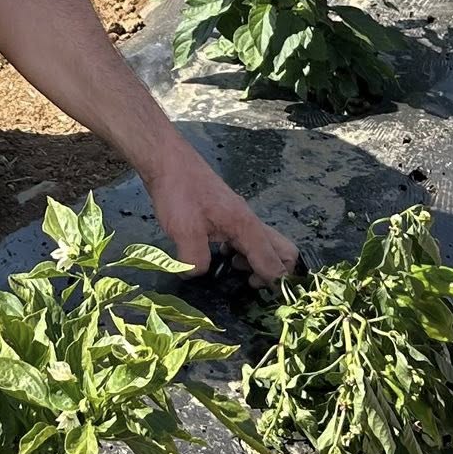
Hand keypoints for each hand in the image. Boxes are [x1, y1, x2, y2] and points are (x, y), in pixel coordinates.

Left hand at [145, 152, 298, 287]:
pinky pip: (248, 238)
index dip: (269, 284)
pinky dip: (243, 251)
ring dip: (257, 261)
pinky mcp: (229, 215)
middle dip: (275, 272)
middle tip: (247, 281)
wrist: (168, 161)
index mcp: (246, 227)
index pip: (274, 264)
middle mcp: (250, 222)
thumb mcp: (183, 230)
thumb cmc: (178, 192)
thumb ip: (195, 260)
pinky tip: (218, 253)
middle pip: (284, 251)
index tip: (249, 292)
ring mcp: (241, 217)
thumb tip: (196, 274)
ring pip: (266, 244)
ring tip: (230, 268)